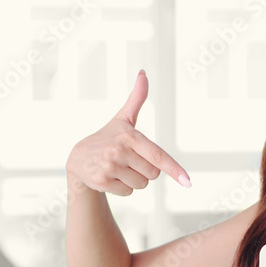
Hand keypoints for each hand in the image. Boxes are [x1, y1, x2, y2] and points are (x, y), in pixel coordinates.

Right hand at [65, 70, 190, 195]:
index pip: (157, 156)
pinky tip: (110, 178)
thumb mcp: (123, 119)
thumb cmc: (107, 137)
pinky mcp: (102, 181)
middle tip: (129, 162)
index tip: (187, 181)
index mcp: (129, 136)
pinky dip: (122, 188)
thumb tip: (143, 73)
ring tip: (119, 169)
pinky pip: (128, 193)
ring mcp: (110, 167)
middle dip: (145, 171)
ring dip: (134, 181)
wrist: (78, 158)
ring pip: (141, 185)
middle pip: (152, 174)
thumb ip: (136, 99)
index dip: (174, 169)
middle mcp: (119, 151)